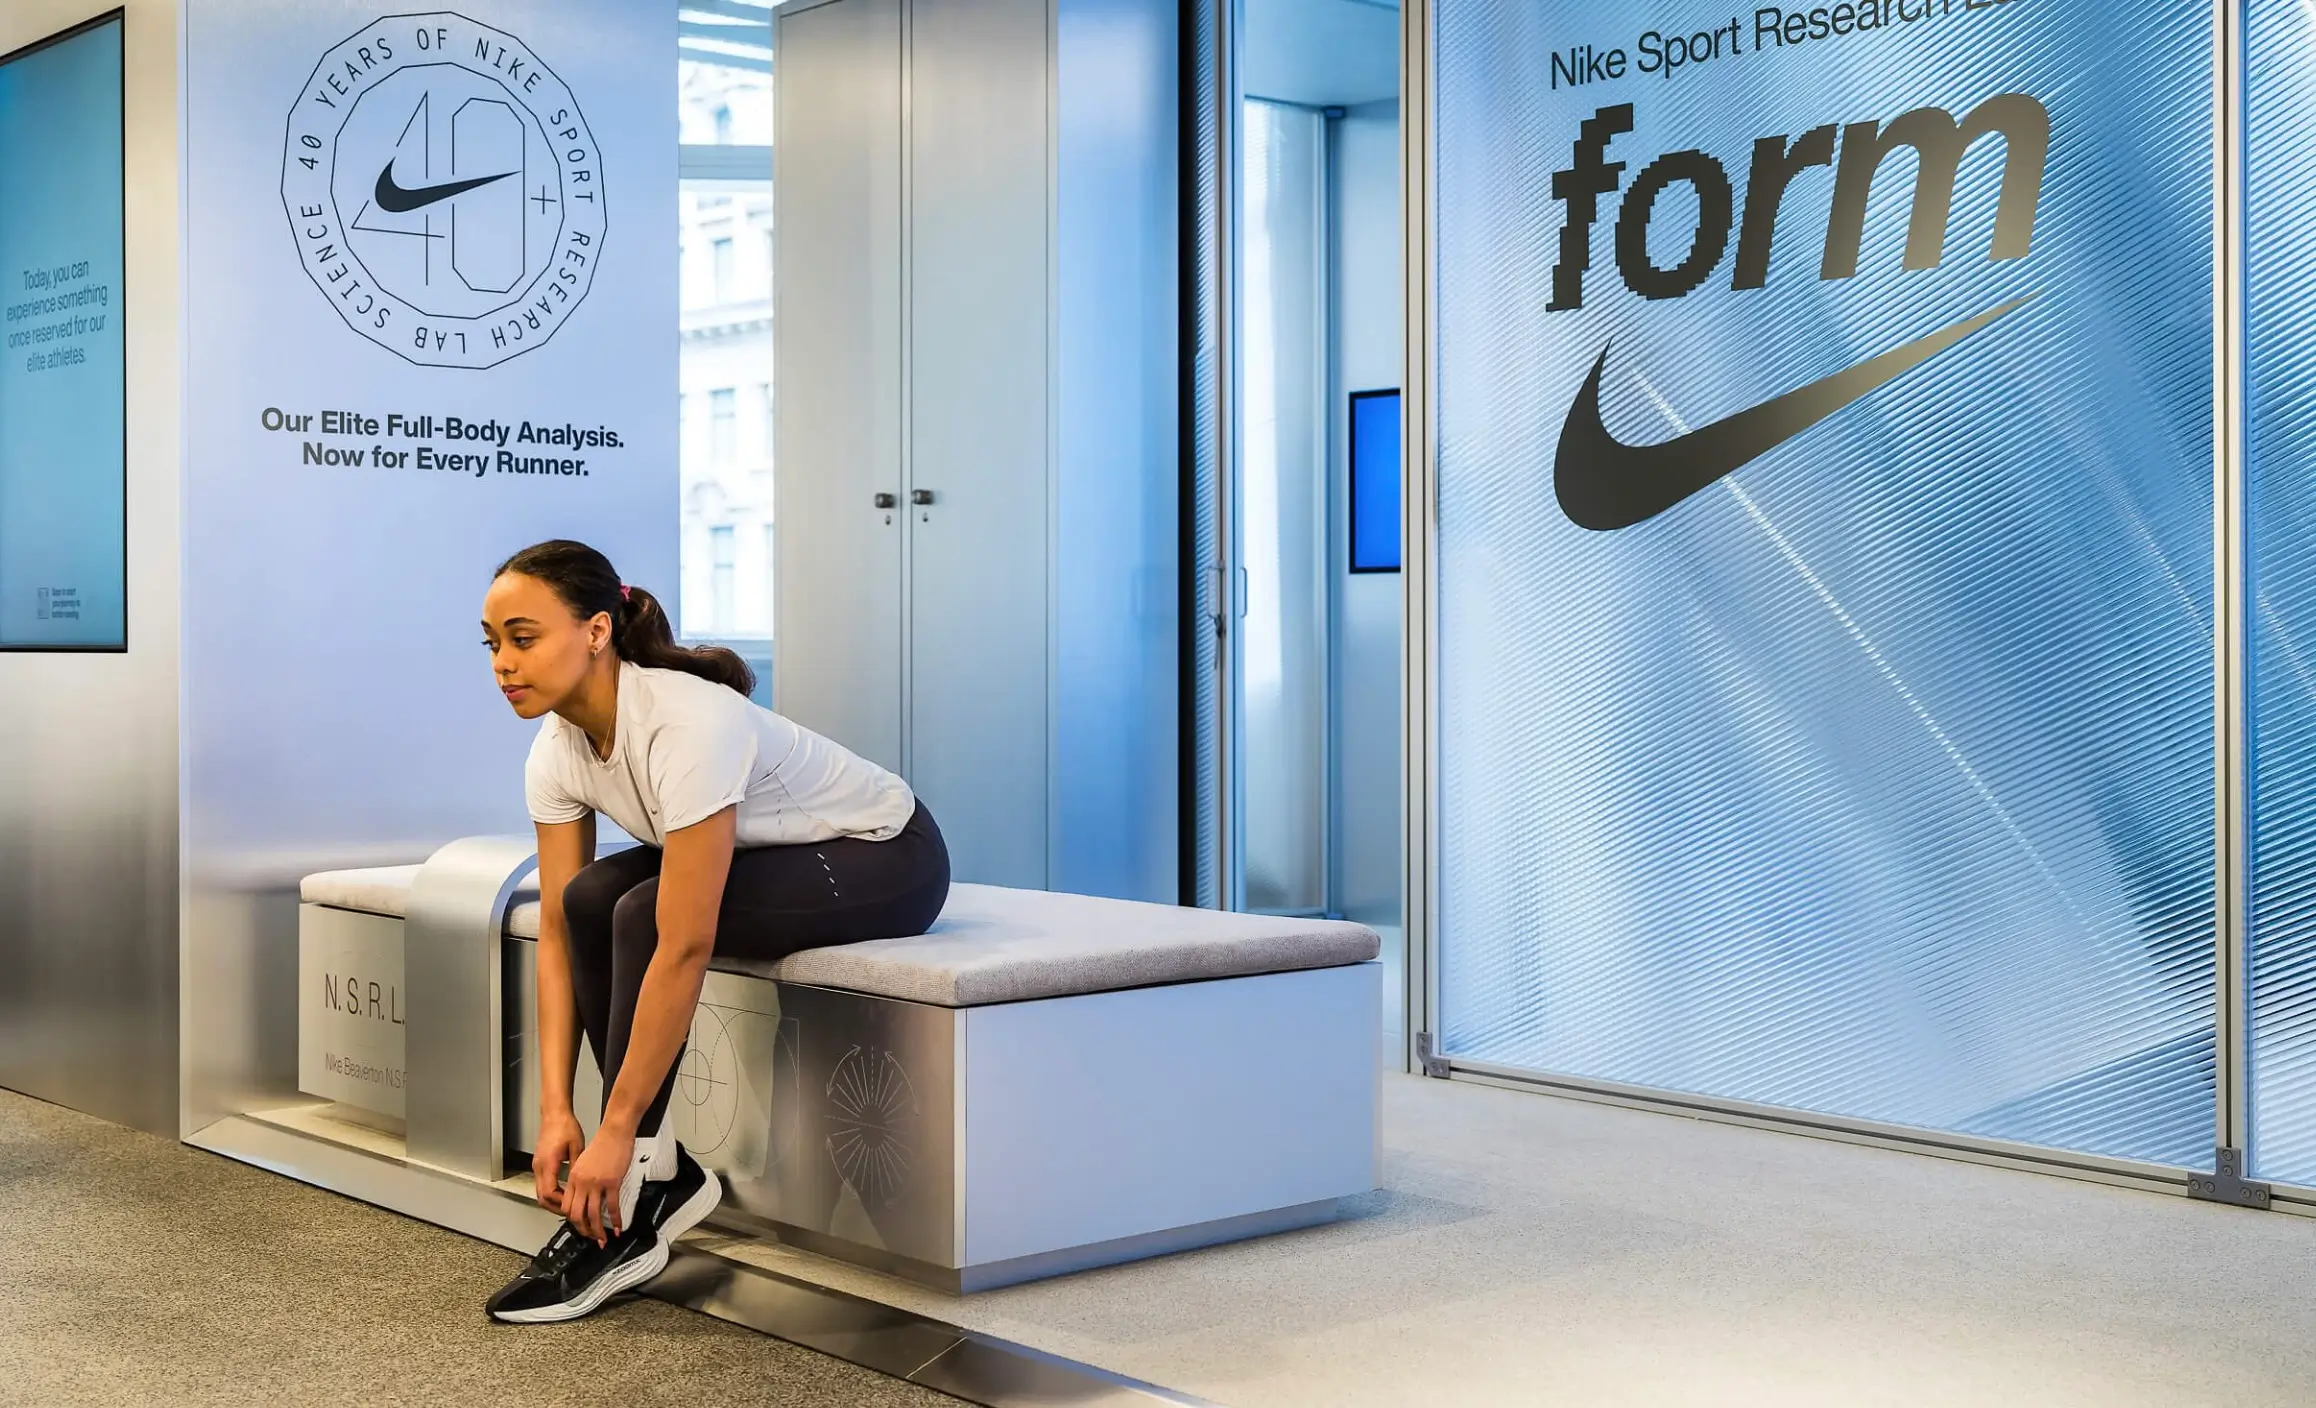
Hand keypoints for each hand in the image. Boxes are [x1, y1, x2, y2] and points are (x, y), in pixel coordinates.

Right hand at [532, 1109, 586, 1215]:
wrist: (554, 1114)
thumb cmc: (564, 1126)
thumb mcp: (577, 1147)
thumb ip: (578, 1167)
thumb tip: (584, 1184)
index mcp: (548, 1164)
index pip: (550, 1193)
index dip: (561, 1203)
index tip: (573, 1206)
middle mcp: (539, 1167)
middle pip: (542, 1198)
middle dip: (556, 1208)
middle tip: (571, 1213)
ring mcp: (537, 1166)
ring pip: (540, 1193)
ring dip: (553, 1202)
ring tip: (569, 1206)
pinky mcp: (539, 1164)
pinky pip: (542, 1184)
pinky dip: (552, 1193)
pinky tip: (564, 1193)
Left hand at [563, 1124, 636, 1244]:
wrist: (615, 1131)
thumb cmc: (603, 1143)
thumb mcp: (585, 1161)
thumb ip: (581, 1178)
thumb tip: (584, 1194)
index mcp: (574, 1177)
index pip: (567, 1206)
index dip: (573, 1220)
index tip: (580, 1226)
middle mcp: (582, 1182)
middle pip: (577, 1214)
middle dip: (583, 1230)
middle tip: (590, 1237)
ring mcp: (596, 1183)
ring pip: (593, 1214)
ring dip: (598, 1231)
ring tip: (603, 1239)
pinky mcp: (611, 1182)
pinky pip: (612, 1206)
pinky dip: (616, 1220)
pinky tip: (618, 1227)